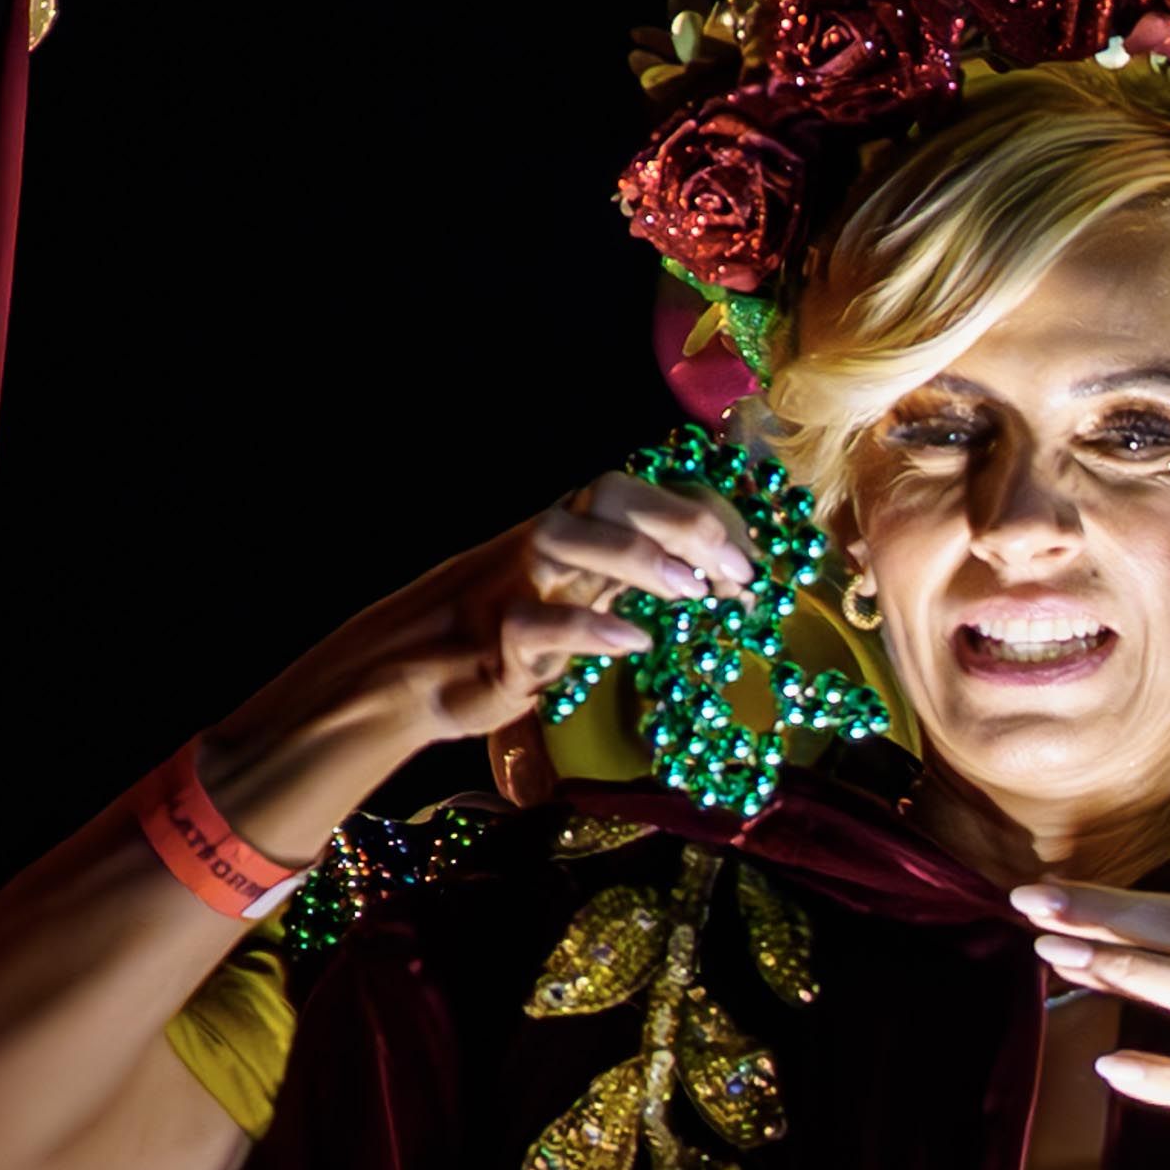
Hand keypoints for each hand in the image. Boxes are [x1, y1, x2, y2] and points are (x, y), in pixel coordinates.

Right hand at [218, 471, 757, 831]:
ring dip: (634, 556)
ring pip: (564, 538)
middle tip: (734, 571)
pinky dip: (589, 628)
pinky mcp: (497, 643)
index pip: (633, 492)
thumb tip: (723, 568)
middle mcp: (547, 548)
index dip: (694, 513)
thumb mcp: (582, 597)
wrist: (421, 677)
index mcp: (573, 533)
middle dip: (677, 520)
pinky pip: (536, 623)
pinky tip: (636, 641)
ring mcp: (516, 587)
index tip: (748, 559)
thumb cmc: (518, 635)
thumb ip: (636, 574)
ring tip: (690, 592)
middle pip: (606, 495)